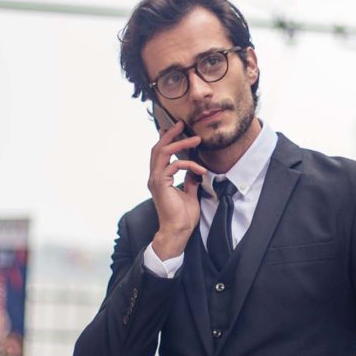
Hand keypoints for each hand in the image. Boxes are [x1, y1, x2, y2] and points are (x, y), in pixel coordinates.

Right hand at [148, 121, 205, 259]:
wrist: (178, 231)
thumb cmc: (183, 216)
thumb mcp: (190, 193)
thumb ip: (190, 181)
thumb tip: (195, 171)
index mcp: (159, 178)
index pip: (160, 153)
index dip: (167, 139)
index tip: (178, 129)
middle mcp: (154, 177)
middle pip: (158, 148)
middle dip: (170, 134)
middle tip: (182, 124)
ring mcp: (155, 180)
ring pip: (163, 152)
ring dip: (180, 143)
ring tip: (195, 139)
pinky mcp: (160, 184)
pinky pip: (174, 165)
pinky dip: (188, 164)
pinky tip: (200, 169)